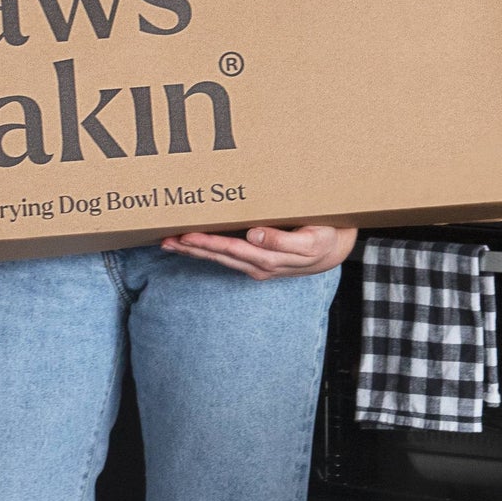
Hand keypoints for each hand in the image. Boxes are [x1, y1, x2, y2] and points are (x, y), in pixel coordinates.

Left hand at [163, 223, 356, 280]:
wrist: (337, 251)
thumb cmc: (325, 237)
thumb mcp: (311, 239)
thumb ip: (283, 240)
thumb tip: (254, 235)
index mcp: (269, 259)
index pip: (230, 249)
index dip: (207, 243)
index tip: (186, 236)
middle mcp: (259, 265)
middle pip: (219, 257)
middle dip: (191, 249)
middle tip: (165, 240)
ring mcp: (257, 265)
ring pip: (220, 258)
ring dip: (195, 251)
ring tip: (171, 243)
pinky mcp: (258, 261)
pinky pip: (229, 256)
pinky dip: (209, 250)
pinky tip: (195, 245)